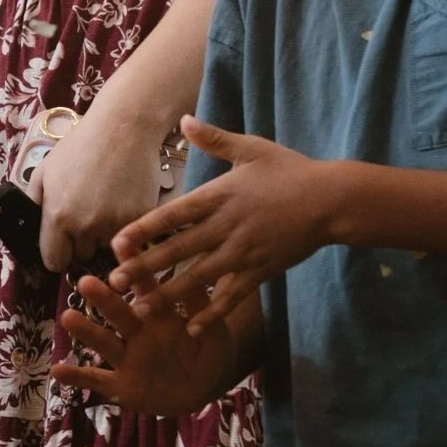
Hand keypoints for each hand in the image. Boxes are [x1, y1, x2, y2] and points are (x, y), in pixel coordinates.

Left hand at [30, 100, 171, 273]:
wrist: (123, 128)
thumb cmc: (82, 145)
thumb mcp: (45, 171)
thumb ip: (34, 203)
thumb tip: (31, 227)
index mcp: (58, 216)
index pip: (54, 261)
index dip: (57, 253)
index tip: (63, 245)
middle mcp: (86, 226)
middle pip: (81, 256)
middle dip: (81, 243)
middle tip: (87, 216)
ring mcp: (115, 224)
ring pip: (106, 248)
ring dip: (104, 236)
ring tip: (106, 205)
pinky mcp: (140, 219)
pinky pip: (130, 237)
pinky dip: (126, 227)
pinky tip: (121, 202)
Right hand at [51, 275, 253, 414]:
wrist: (202, 391)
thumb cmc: (207, 353)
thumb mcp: (214, 332)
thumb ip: (203, 308)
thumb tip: (197, 274)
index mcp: (160, 315)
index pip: (145, 287)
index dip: (134, 266)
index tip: (121, 243)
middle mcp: (138, 333)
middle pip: (119, 313)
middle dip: (103, 299)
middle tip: (85, 282)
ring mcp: (127, 359)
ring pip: (104, 343)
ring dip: (86, 331)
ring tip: (67, 318)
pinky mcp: (120, 386)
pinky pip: (96, 381)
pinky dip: (77, 377)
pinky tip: (56, 370)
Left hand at [110, 116, 333, 329]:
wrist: (332, 200)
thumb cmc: (290, 171)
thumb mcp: (252, 148)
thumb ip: (215, 139)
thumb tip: (185, 119)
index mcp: (220, 196)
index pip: (174, 215)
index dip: (145, 229)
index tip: (118, 241)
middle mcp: (227, 227)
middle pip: (179, 250)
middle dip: (145, 266)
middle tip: (115, 281)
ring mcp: (244, 252)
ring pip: (200, 278)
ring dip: (169, 294)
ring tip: (142, 308)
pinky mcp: (261, 271)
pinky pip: (232, 296)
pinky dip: (212, 312)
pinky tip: (191, 328)